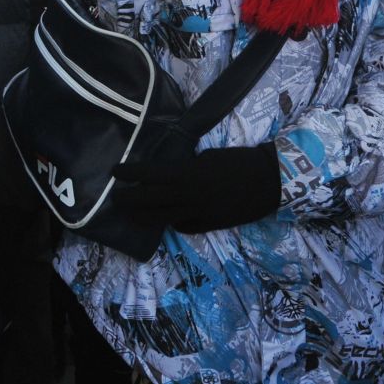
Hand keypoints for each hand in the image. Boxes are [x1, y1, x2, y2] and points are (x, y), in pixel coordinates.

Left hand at [111, 145, 281, 232]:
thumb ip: (187, 167)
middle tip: (116, 197)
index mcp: (186, 175)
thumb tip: (172, 174)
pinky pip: (184, 226)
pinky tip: (167, 220)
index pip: (149, 174)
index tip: (115, 172)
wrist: (269, 182)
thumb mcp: (208, 157)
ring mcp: (198, 214)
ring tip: (130, 214)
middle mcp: (187, 197)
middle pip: (148, 200)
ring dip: (142, 217)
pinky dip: (173, 223)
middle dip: (128, 199)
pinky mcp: (210, 225)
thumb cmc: (239, 161)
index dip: (129, 173)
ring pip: (161, 219)